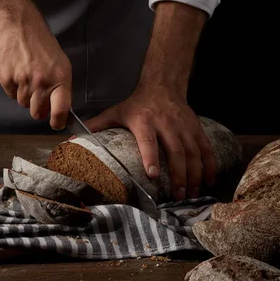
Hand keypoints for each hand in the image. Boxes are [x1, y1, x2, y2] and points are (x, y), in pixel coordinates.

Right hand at [0, 20, 71, 129]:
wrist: (22, 29)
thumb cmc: (44, 49)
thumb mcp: (62, 66)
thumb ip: (61, 90)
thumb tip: (58, 113)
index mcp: (59, 78)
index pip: (60, 109)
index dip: (58, 122)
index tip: (57, 124)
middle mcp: (40, 81)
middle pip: (37, 112)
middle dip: (38, 109)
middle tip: (38, 95)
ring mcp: (22, 80)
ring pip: (23, 104)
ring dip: (25, 96)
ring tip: (28, 77)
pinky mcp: (6, 78)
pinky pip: (11, 94)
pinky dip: (14, 88)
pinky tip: (18, 72)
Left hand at [83, 86, 215, 200]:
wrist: (163, 85)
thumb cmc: (137, 104)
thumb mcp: (116, 112)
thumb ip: (96, 126)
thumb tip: (69, 139)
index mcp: (144, 120)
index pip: (148, 140)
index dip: (151, 157)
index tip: (152, 175)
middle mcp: (166, 123)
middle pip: (175, 151)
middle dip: (178, 175)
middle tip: (177, 195)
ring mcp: (183, 126)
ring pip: (193, 152)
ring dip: (194, 175)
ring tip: (191, 194)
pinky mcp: (196, 127)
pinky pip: (206, 148)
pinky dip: (210, 165)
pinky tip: (210, 181)